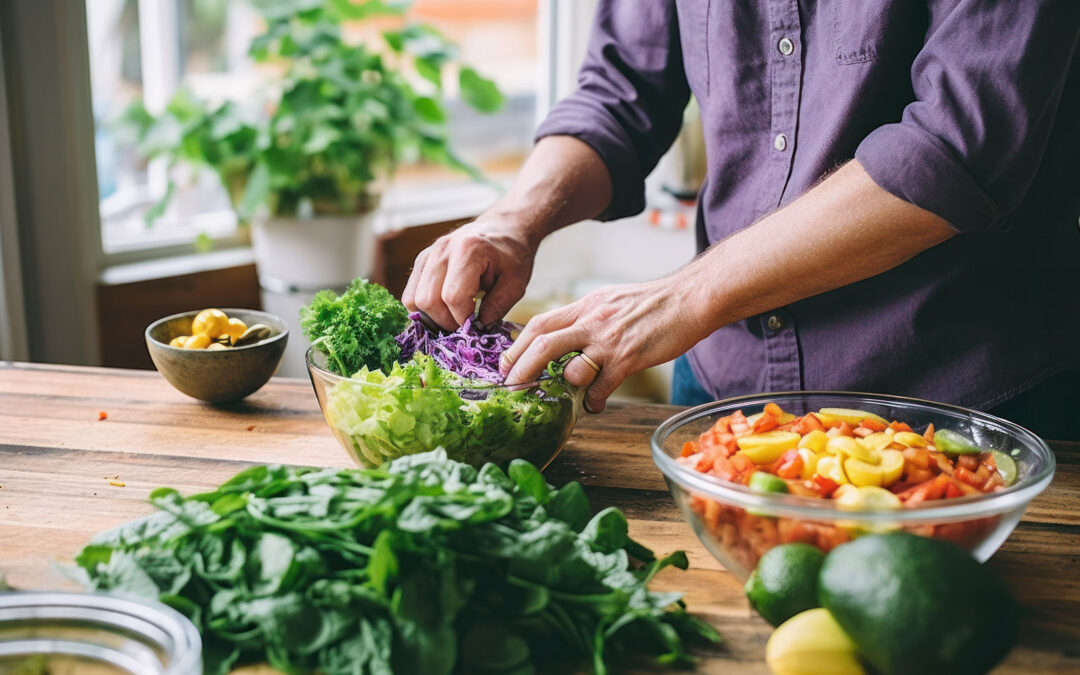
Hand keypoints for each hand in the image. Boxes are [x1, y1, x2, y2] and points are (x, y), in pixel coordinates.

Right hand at [402, 216, 538, 330]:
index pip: (454, 297)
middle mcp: (442, 249)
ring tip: (455, 315)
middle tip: (465, 324)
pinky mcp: (421, 261)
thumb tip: (475, 329)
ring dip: (433, 316)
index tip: (476, 324)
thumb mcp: (515, 284)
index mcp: (469, 250)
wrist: (502, 230)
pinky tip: (444, 308)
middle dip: (446, 321)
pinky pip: (410, 294)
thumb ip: (497, 308)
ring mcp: (428, 254)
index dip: (463, 319)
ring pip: (414, 299)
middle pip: (428, 300)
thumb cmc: (511, 257)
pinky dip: (424, 308)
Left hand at [500, 274, 705, 412]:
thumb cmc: (654, 302)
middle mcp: (592, 320)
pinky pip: (601, 386)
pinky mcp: (629, 358)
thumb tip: (570, 338)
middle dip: (520, 368)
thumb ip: (589, 318)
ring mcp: (609, 340)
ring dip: (563, 387)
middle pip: (542, 343)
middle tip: (511, 388)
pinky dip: (592, 401)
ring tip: (562, 398)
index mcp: (586, 306)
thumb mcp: (611, 300)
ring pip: (570, 368)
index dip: (517, 345)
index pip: (541, 323)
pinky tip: (594, 405)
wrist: (690, 298)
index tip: (506, 363)